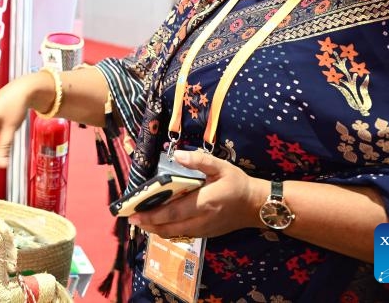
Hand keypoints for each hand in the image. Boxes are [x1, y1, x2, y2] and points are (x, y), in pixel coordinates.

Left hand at [126, 150, 264, 238]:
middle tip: (130, 217)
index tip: (135, 212)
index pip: (173, 211)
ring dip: (156, 229)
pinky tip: (159, 225)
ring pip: (175, 234)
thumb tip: (178, 154)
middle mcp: (202, 220)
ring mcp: (204, 230)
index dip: (152, 214)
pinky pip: (183, 234)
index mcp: (204, 202)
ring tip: (141, 221)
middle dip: (148, 223)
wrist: (258, 206)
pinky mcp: (207, 234)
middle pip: (169, 227)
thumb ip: (199, 160)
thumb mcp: (221, 167)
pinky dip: (168, 231)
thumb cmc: (238, 184)